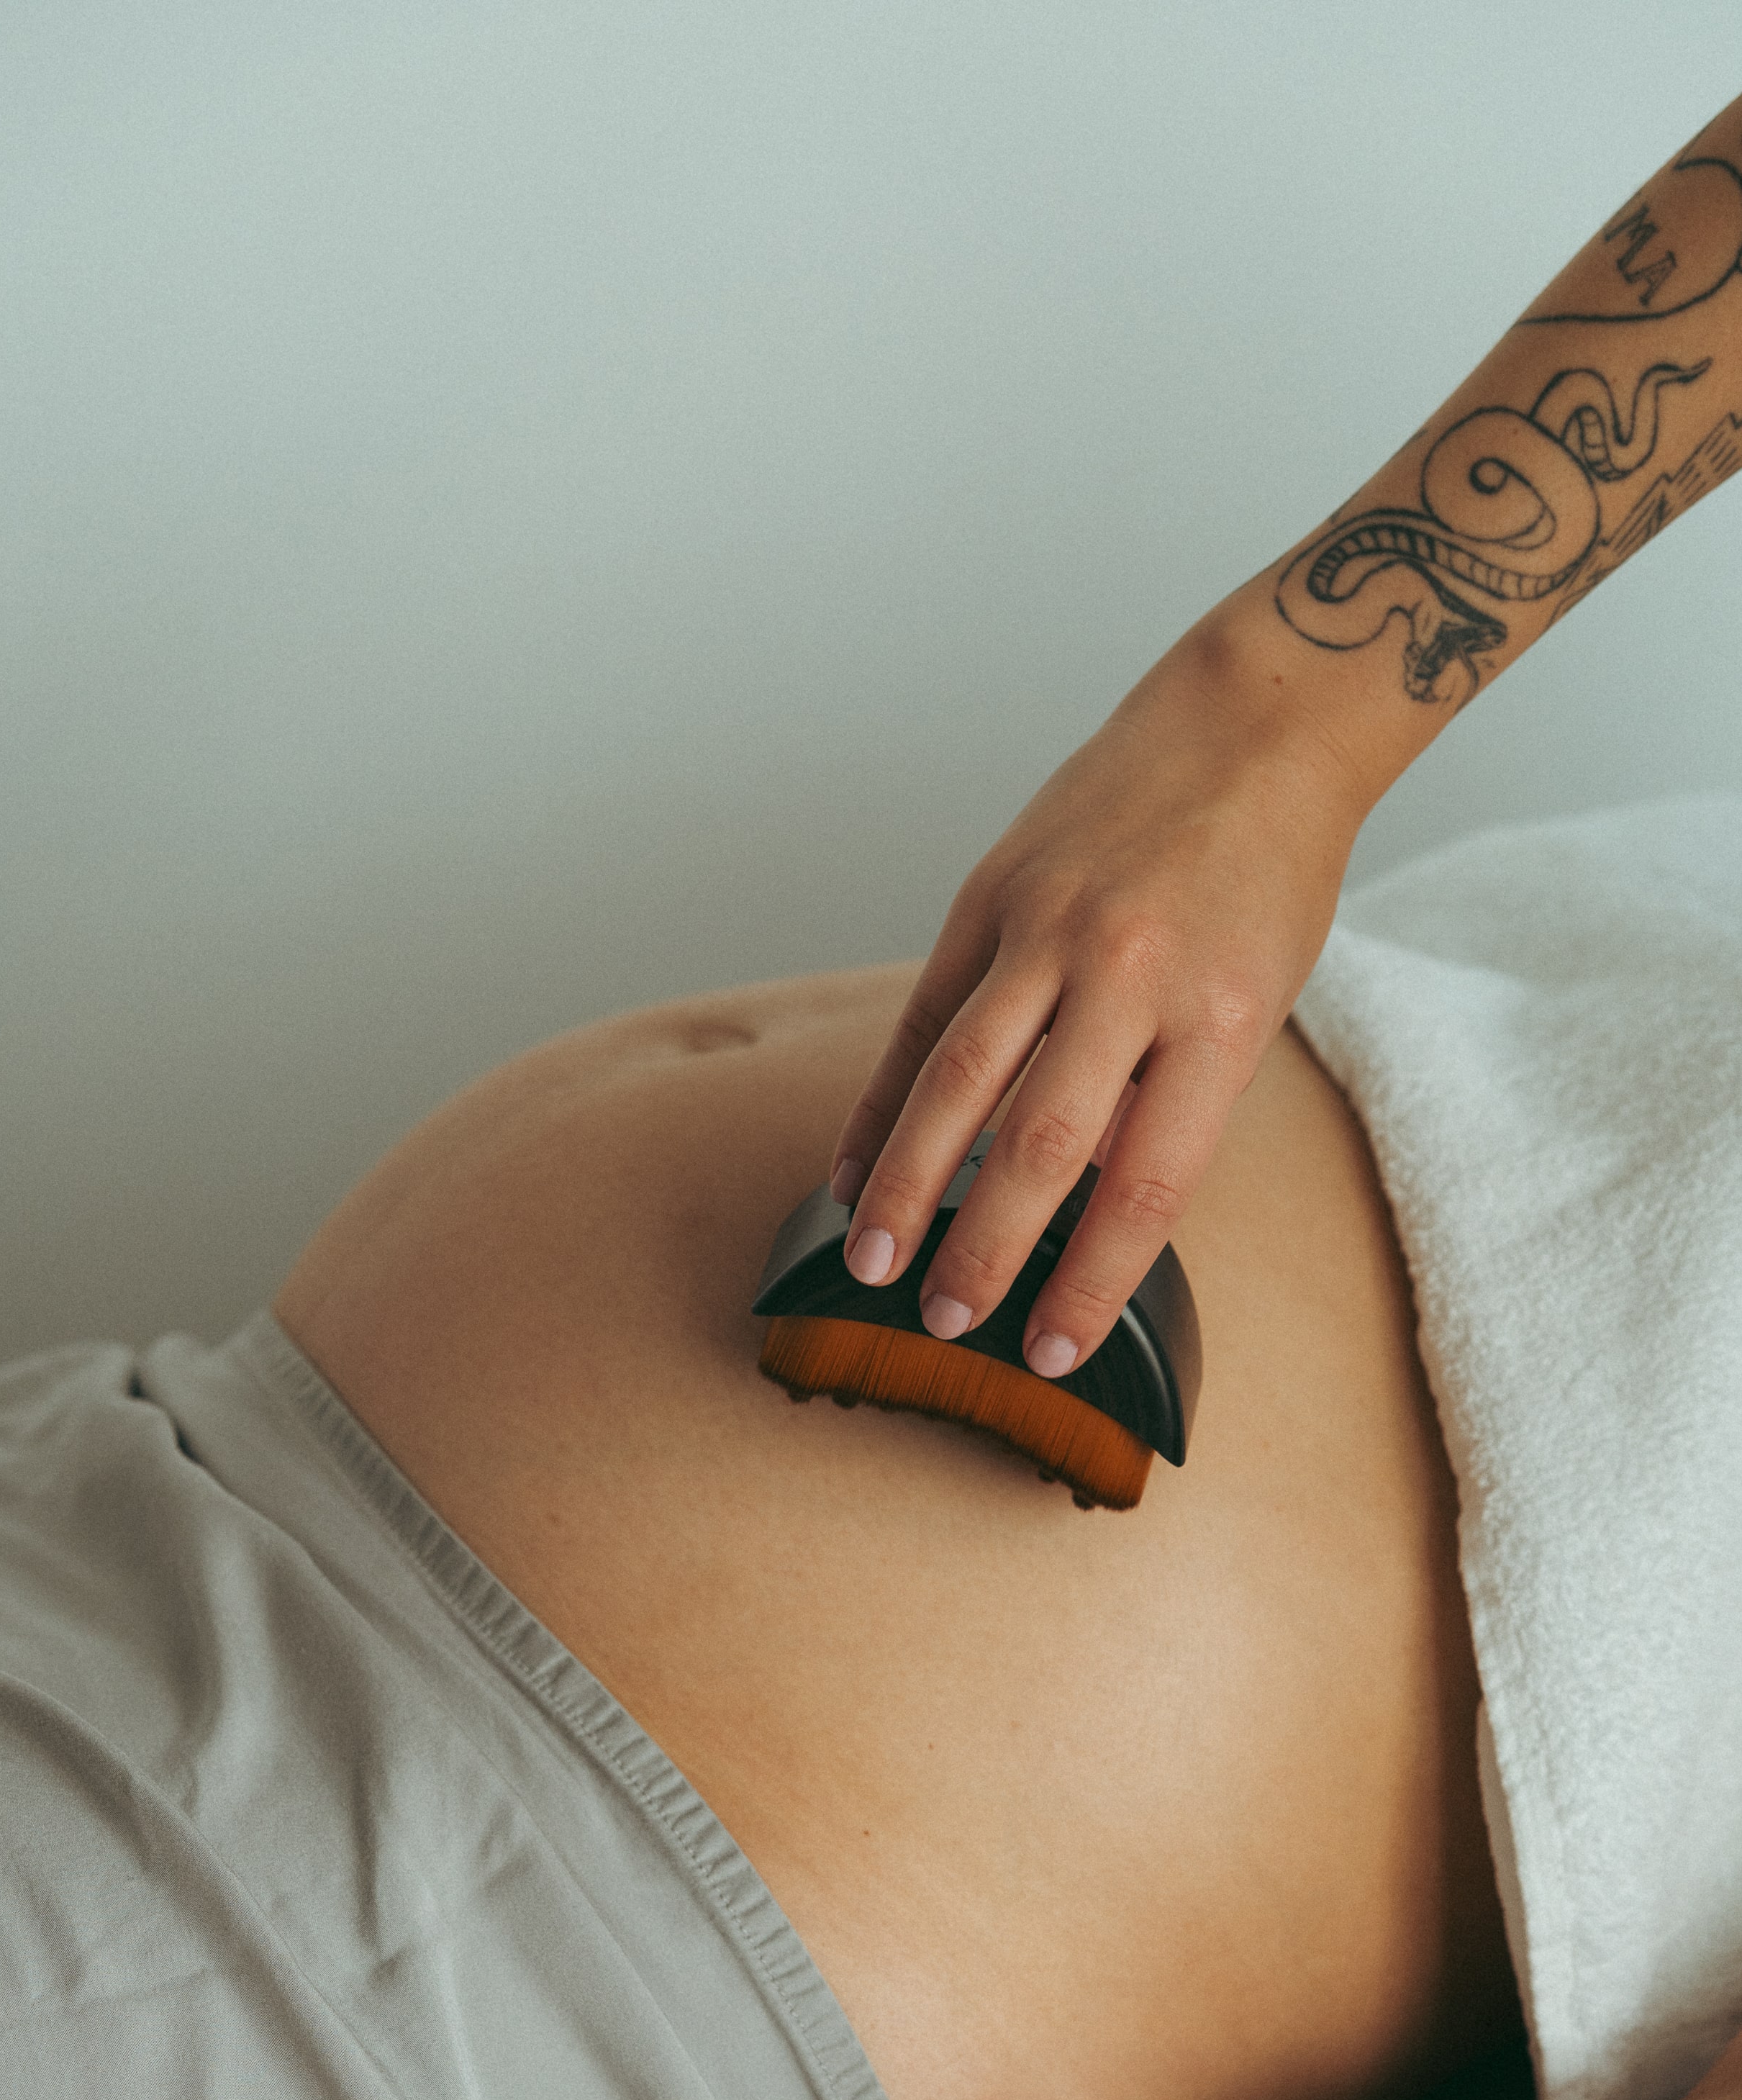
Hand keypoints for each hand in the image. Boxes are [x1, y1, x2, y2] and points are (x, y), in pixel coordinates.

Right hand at [828, 607, 1375, 1372]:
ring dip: (909, 1181)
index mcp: (1215, 1020)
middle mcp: (1128, 974)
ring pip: (959, 1080)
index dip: (1093, 1281)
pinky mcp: (992, 895)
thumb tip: (1078, 1201)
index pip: (1146, 1185)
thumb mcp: (1253, 1002)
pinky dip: (885, 1098)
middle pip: (1040, 1143)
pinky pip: (925, 1015)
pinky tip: (856, 1163)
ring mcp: (1050, 929)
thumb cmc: (1266, 876)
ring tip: (873, 1257)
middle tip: (947, 1319)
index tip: (1053, 1351)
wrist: (1252, 724)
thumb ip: (1167, 1098)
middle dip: (986, 1247)